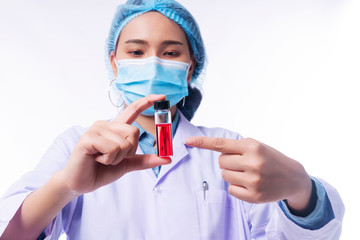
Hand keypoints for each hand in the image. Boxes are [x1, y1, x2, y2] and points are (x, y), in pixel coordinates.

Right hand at [58, 94, 171, 196]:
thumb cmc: (101, 171)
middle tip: (112, 158)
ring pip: (124, 143)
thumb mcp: (127, 164)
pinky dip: (109, 160)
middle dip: (129, 151)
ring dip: (117, 158)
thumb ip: (145, 160)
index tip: (162, 96)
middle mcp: (106, 125)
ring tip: (102, 159)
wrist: (81, 183)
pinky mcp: (88, 138)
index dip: (146, 102)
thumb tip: (167, 158)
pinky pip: (112, 148)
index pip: (132, 110)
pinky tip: (96, 159)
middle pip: (134, 132)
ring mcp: (96, 129)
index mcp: (115, 129)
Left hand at [185, 137, 311, 210]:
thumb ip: (237, 148)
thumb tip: (216, 153)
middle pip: (221, 162)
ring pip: (224, 175)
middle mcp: (253, 163)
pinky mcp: (254, 196)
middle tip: (243, 163)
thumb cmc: (271, 159)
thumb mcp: (257, 146)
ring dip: (232, 174)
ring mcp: (253, 181)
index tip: (187, 141)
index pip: (221, 144)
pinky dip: (236, 187)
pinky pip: (231, 189)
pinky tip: (250, 184)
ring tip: (248, 173)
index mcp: (253, 146)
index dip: (202, 142)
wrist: (293, 177)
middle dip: (228, 162)